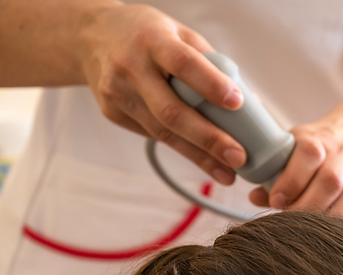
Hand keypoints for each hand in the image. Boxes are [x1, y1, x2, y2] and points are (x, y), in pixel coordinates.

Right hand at [78, 3, 246, 183]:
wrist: (90, 36)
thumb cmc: (147, 35)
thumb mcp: (179, 34)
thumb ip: (212, 63)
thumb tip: (252, 101)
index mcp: (152, 40)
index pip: (183, 63)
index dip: (210, 84)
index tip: (238, 103)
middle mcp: (130, 67)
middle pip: (171, 110)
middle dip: (208, 138)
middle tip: (238, 157)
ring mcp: (118, 93)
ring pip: (162, 132)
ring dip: (198, 156)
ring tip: (227, 172)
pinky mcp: (112, 113)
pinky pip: (153, 134)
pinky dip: (182, 148)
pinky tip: (204, 160)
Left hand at [248, 113, 342, 226]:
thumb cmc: (324, 144)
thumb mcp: (298, 146)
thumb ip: (276, 172)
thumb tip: (256, 197)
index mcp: (320, 139)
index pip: (309, 155)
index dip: (292, 179)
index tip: (276, 200)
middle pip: (330, 182)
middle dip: (307, 206)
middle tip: (290, 225)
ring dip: (330, 220)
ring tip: (311, 235)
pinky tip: (339, 238)